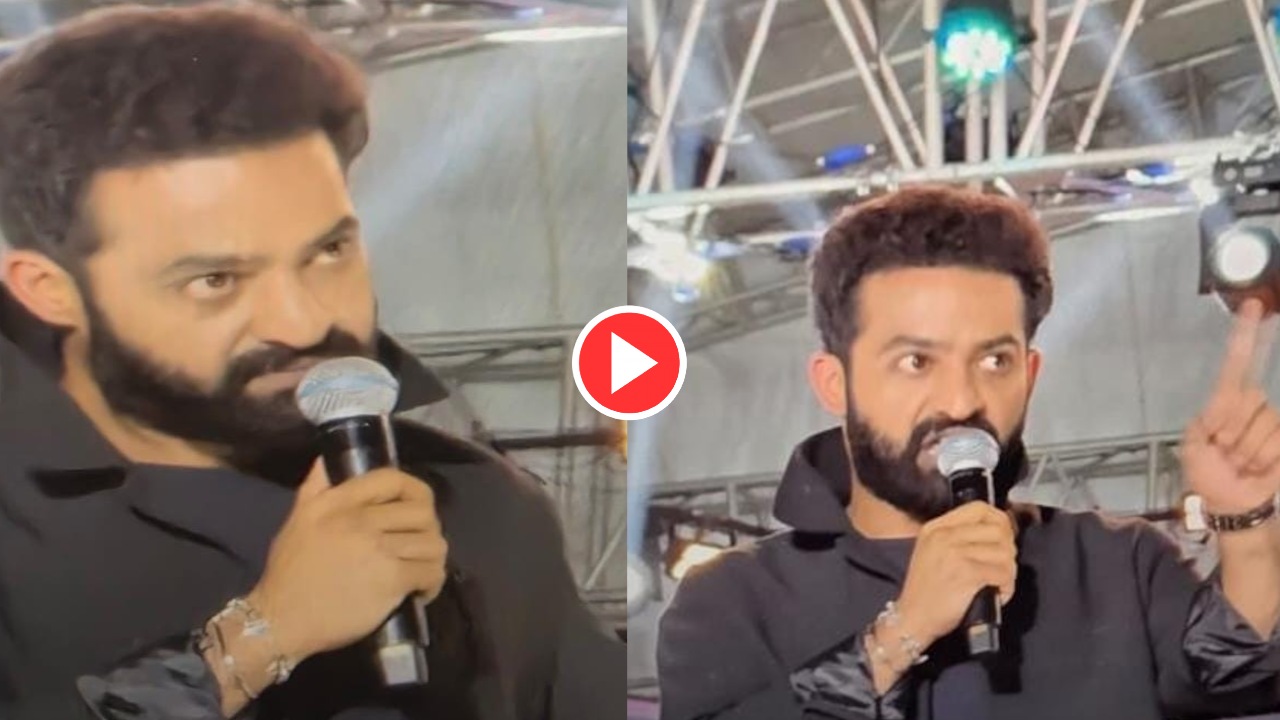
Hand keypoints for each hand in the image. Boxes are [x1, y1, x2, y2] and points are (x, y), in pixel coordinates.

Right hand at [247, 460, 448, 662]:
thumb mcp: (297, 522)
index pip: (392, 479)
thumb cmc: (288, 574)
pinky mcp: (391, 580)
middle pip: (422, 512)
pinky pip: (431, 572)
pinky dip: (433, 582)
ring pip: (432, 542)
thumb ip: (314, 489)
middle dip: (428, 529)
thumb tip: (326, 461)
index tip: (416, 509)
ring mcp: (379, 550)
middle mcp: (361, 521)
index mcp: (339, 503)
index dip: (414, 491)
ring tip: (422, 569)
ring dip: (433, 558)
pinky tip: (421, 591)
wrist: (280, 621)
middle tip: (419, 546)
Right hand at [894, 502, 1017, 646]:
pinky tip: (998, 594)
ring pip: (1004, 552)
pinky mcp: (967, 574)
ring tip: (999, 583)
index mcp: (936, 527)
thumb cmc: (925, 591)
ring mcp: (955, 553)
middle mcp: (945, 535)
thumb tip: (998, 533)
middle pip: (997, 529)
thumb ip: (957, 538)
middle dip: (1008, 550)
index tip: (1003, 538)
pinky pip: (1003, 573)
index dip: (1000, 521)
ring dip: (1009, 571)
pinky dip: (1007, 587)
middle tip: (1002, 567)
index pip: (980, 508)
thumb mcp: (932, 553)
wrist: (911, 619)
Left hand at [1183, 299, 1279, 514]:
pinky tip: (1255, 468)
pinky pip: (1276, 441)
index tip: (1253, 304)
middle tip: (1223, 449)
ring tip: (1238, 462)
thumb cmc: (1207, 473)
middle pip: (1247, 397)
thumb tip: (1225, 407)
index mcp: (1225, 400)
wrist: (1229, 502)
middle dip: (1230, 428)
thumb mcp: (1193, 445)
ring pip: (1262, 423)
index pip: (1237, 362)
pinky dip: (1261, 460)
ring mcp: (1272, 421)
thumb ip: (1205, 421)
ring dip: (1244, 450)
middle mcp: (1252, 404)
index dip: (1245, 334)